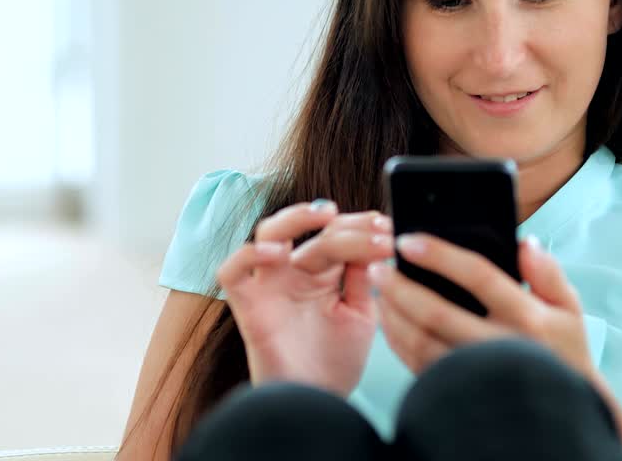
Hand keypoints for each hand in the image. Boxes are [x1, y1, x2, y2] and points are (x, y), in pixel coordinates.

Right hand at [216, 201, 395, 396]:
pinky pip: (232, 271)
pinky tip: (277, 253)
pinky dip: (248, 254)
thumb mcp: (359, 314)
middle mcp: (293, 272)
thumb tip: (374, 236)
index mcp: (320, 273)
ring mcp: (269, 285)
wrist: (316, 405)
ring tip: (328, 215)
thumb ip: (361, 277)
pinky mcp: (247, 305)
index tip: (390, 228)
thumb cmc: (334, 363)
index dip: (362, 228)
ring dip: (295, 217)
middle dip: (346, 224)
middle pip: (311, 229)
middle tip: (376, 227)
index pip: (337, 235)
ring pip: (267, 232)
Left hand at [368, 233, 594, 381]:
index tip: (409, 240)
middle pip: (437, 312)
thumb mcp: (569, 310)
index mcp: (527, 318)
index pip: (479, 276)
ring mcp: (476, 373)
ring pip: (421, 341)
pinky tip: (389, 319)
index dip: (440, 255)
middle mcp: (499, 346)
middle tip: (379, 265)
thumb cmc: (564, 351)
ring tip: (379, 287)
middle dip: (401, 286)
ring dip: (393, 312)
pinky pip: (418, 363)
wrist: (559, 412)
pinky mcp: (459, 391)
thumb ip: (548, 273)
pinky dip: (398, 340)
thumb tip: (524, 243)